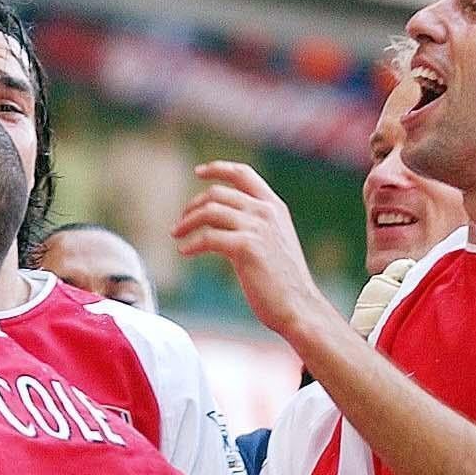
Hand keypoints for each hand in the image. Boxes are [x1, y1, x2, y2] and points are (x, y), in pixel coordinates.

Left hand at [174, 162, 331, 339]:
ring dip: (187, 222)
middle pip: (218, 193)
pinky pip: (208, 237)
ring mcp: (257, 228)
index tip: (199, 172)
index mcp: (275, 207)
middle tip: (180, 222)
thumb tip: (221, 218)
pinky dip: (191, 244)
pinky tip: (185, 252)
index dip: (219, 168)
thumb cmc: (284, 281)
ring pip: (209, 211)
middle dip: (193, 205)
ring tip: (177, 235)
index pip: (244, 174)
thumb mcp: (275, 241)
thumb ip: (256, 224)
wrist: (298, 306)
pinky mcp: (246, 247)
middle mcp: (266, 212)